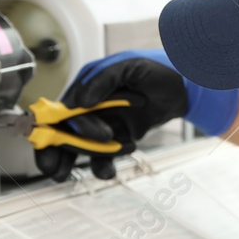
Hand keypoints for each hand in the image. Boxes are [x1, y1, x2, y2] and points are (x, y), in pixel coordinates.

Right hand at [34, 51, 188, 180]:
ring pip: (82, 147)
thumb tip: (80, 102)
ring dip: (84, 162)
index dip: (54, 127)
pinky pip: (103, 155)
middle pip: (65, 131)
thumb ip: (103, 79)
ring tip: (102, 172)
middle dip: (59, 152)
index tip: (60, 142)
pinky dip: (103, 165)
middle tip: (58, 172)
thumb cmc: (155, 70)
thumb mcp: (128, 66)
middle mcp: (90, 106)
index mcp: (86, 87)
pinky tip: (110, 171)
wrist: (183, 88)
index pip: (62, 110)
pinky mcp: (116, 138)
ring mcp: (103, 123)